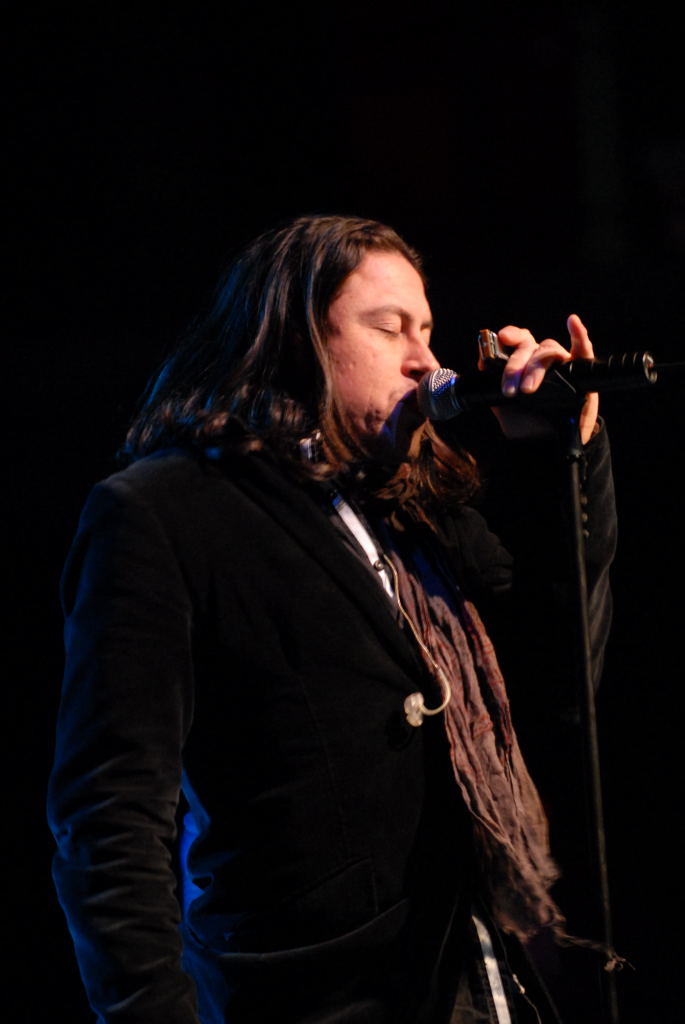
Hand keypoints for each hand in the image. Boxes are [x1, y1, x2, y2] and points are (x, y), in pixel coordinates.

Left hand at [486, 314, 598, 443]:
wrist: (550, 445)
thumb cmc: (528, 424)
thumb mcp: (505, 410)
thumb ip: (493, 390)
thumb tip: (483, 366)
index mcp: (523, 364)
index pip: (516, 342)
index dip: (508, 336)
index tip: (500, 338)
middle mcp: (541, 360)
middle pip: (529, 348)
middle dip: (516, 367)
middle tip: (509, 390)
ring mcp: (562, 364)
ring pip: (549, 351)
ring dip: (536, 367)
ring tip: (528, 389)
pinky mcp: (581, 372)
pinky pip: (583, 349)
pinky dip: (579, 335)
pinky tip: (573, 323)